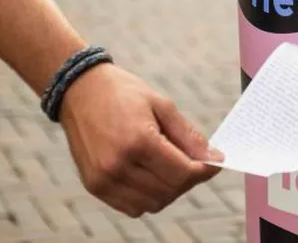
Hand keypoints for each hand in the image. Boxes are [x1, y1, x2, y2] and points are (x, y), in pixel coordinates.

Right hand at [59, 63, 222, 216]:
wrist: (81, 90)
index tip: (216, 162)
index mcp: (138, 141)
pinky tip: (154, 175)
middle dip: (190, 179)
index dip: (204, 170)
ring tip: (175, 166)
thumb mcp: (161, 104)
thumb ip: (188, 135)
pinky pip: (132, 207)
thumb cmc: (124, 93)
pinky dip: (150, 197)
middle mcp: (118, 165)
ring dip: (171, 190)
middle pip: (169, 190)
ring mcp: (104, 180)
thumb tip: (213, 157)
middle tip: (197, 161)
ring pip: (153, 203)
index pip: (182, 172)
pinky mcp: (94, 186)